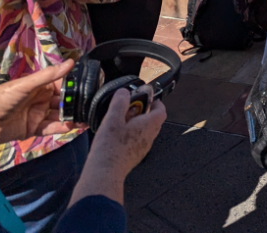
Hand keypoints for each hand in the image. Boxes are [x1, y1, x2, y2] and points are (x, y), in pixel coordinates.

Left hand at [0, 61, 80, 155]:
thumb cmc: (0, 98)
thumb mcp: (25, 85)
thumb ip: (48, 75)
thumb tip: (71, 62)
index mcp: (40, 86)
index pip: (63, 84)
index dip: (75, 86)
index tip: (90, 88)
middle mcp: (41, 99)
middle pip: (63, 101)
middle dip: (75, 104)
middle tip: (89, 107)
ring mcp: (38, 114)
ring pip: (60, 115)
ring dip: (71, 117)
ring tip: (84, 118)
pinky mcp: (34, 128)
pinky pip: (51, 128)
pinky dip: (62, 128)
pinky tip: (71, 126)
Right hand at [70, 89, 165, 205]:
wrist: (104, 174)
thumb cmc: (110, 147)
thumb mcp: (112, 118)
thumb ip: (120, 102)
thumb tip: (124, 92)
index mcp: (149, 125)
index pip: (161, 110)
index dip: (155, 102)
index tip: (144, 98)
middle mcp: (150, 137)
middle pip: (154, 120)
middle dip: (143, 112)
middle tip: (129, 109)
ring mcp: (143, 148)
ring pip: (145, 131)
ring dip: (136, 124)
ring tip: (120, 121)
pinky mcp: (134, 156)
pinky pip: (138, 141)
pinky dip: (132, 135)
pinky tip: (116, 136)